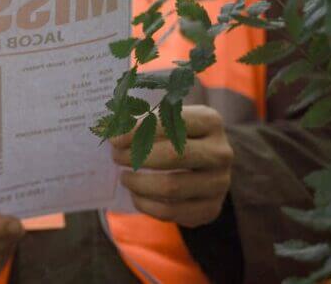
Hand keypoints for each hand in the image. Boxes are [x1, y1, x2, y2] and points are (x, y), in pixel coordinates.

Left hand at [110, 105, 233, 227]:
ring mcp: (219, 183)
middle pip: (173, 156)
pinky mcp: (210, 209)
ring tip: (124, 177)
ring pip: (171, 188)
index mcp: (210, 121)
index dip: (138, 130)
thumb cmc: (172, 136)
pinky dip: (145, 204)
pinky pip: (170, 212)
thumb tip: (109, 126)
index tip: (113, 138)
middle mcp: (221, 153)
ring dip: (138, 183)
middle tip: (116, 157)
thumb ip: (137, 118)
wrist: (202, 166)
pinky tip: (135, 194)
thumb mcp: (162, 119)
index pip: (171, 123)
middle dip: (136, 157)